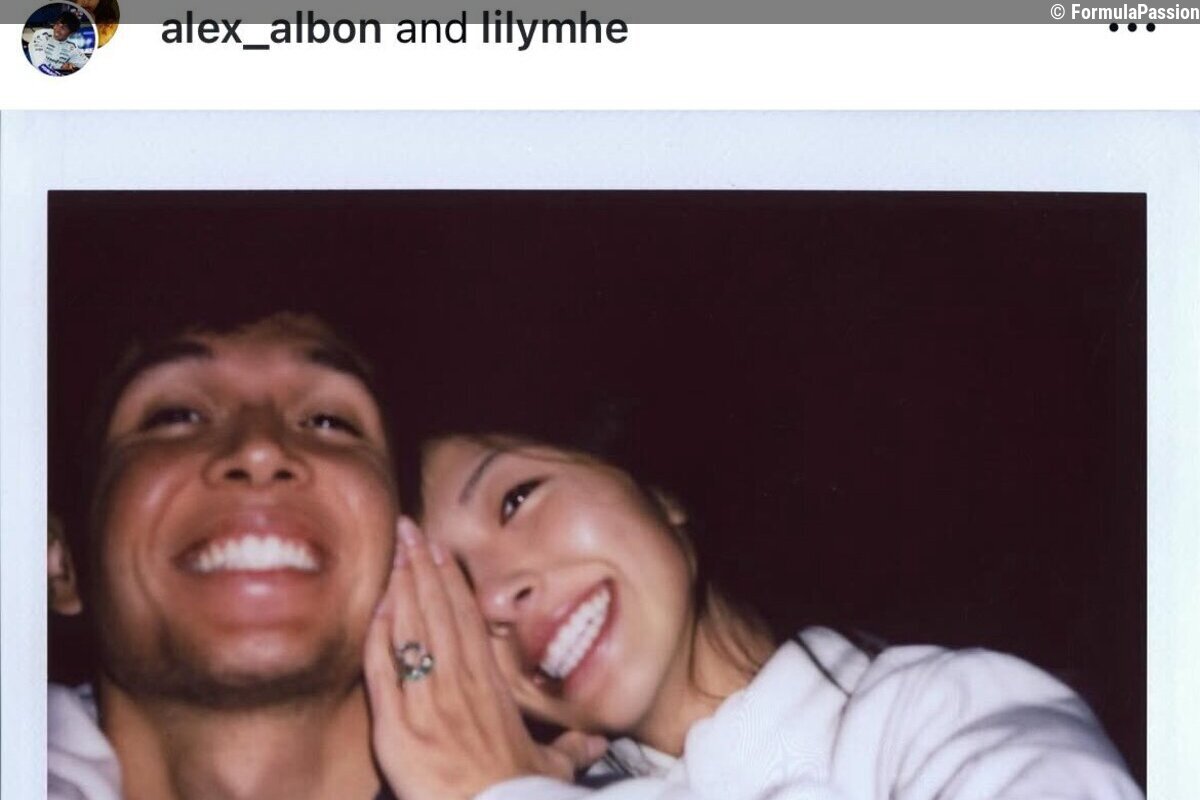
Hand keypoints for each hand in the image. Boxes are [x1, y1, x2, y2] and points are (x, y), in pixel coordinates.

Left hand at [365, 518, 607, 799]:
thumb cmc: (523, 795)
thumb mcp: (551, 768)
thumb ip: (571, 748)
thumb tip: (598, 743)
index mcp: (491, 688)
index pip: (468, 622)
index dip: (451, 583)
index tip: (439, 550)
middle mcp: (459, 685)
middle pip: (438, 612)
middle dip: (422, 566)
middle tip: (408, 528)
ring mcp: (426, 703)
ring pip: (412, 629)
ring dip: (402, 585)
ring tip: (394, 548)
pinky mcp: (396, 728)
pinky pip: (384, 670)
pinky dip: (378, 635)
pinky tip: (375, 604)